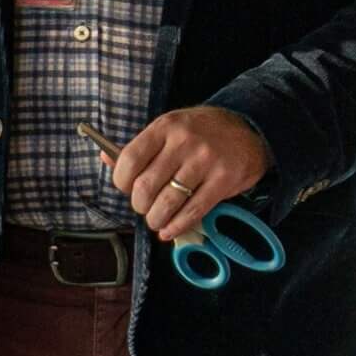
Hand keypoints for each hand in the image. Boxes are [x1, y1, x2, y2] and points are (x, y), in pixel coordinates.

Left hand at [109, 106, 273, 242]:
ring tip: (158, 220)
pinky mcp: (223, 179)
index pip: (129, 159)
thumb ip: (141, 146)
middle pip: (146, 187)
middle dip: (140, 206)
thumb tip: (106, 158)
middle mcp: (184, 141)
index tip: (127, 188)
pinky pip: (192, 212)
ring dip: (156, 220)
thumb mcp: (171, 129)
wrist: (250, 128)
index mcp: (166, 126)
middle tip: (146, 207)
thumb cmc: (202, 132)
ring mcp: (205, 160)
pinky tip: (170, 229)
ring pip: (167, 203)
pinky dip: (176, 226)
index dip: (121, 182)